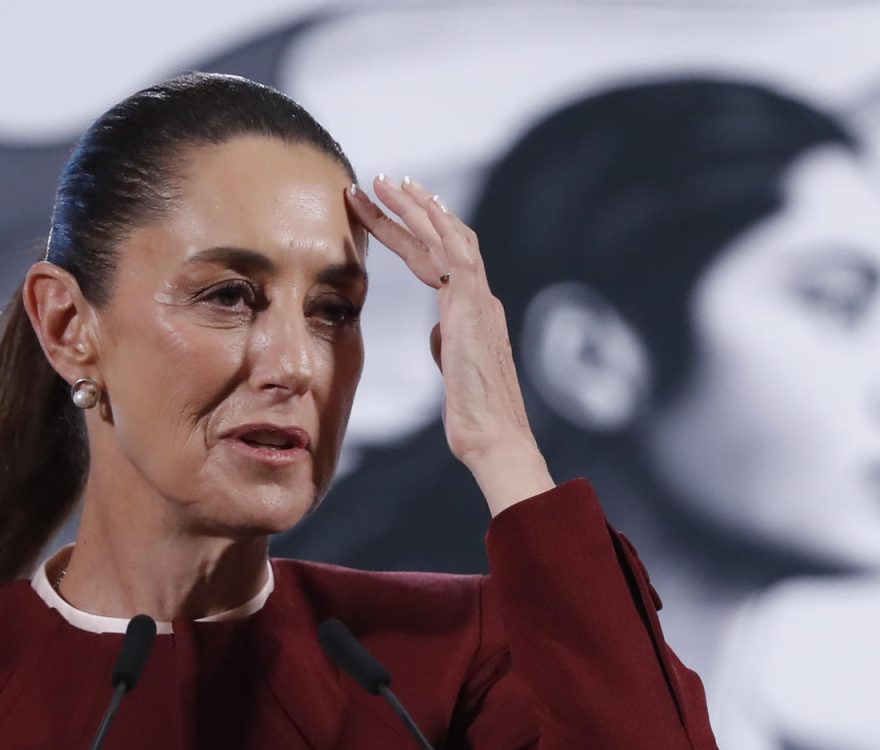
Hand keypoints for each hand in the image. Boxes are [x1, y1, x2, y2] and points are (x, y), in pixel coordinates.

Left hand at [346, 175, 554, 514]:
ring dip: (416, 207)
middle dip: (412, 208)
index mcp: (473, 312)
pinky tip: (412, 206)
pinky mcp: (473, 308)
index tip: (392, 212)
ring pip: (448, 237)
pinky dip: (433, 227)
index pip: (439, 261)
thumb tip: (438, 330)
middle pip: (443, 239)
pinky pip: (453, 254)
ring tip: (386, 183)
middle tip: (383, 181)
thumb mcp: (454, 372)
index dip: (414, 234)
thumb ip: (447, 344)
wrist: (495, 438)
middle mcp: (480, 298)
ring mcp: (479, 300)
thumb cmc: (475, 416)